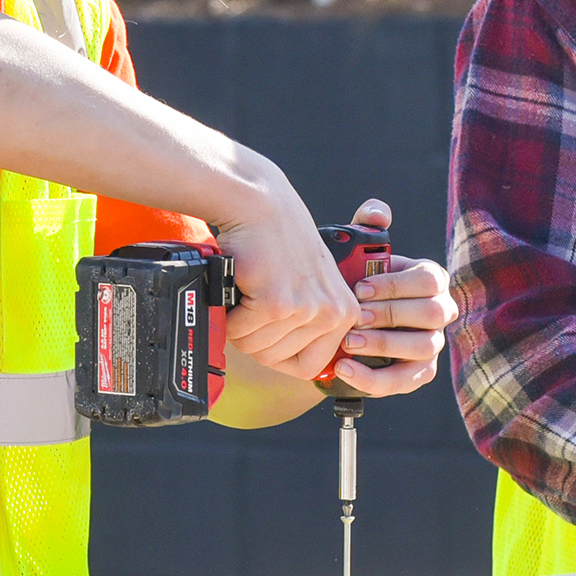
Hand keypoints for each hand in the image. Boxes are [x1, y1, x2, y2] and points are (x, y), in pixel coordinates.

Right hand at [219, 170, 360, 379]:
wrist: (260, 205)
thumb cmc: (281, 242)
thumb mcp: (313, 284)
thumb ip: (313, 324)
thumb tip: (307, 370)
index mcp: (346, 313)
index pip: (311, 367)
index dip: (280, 354)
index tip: (270, 332)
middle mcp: (332, 314)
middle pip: (275, 360)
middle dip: (254, 336)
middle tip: (254, 301)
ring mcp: (306, 309)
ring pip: (255, 347)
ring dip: (240, 324)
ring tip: (250, 290)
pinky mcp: (277, 303)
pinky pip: (239, 332)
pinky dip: (229, 313)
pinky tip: (241, 285)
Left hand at [331, 199, 457, 398]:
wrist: (339, 322)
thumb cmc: (353, 282)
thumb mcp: (357, 253)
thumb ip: (366, 228)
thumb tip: (378, 214)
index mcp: (430, 278)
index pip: (429, 280)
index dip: (396, 285)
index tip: (359, 289)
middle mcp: (440, 310)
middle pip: (432, 314)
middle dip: (391, 315)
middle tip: (355, 317)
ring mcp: (432, 344)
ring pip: (422, 348)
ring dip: (383, 346)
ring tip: (348, 343)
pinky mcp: (419, 373)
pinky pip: (404, 380)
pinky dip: (373, 378)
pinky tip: (345, 369)